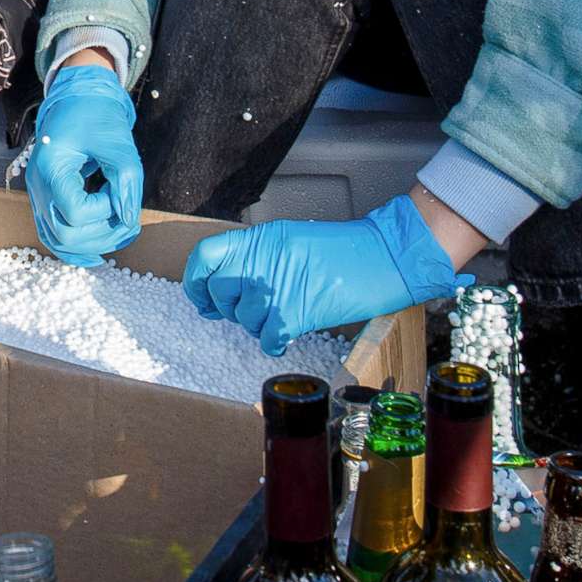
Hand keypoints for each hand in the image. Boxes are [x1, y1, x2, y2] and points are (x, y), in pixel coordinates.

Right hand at [26, 60, 143, 265]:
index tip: (117, 189)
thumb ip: (126, 179)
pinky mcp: (46, 200)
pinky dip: (75, 248)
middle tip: (127, 220)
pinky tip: (97, 252)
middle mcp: (37, 186)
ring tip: (120, 232)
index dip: (104, 210)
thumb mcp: (118, 142)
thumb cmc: (96, 115)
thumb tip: (128, 218)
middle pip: (65, 235)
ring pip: (58, 241)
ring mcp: (38, 195)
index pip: (75, 212)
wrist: (78, 99)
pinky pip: (53, 235)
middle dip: (102, 235)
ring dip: (92, 244)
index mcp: (50, 167)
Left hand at [182, 195, 472, 355]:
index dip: (196, 281)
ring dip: (256, 326)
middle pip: (220, 291)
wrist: (385, 257)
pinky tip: (285, 336)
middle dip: (227, 308)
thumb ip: (258, 258)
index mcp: (261, 238)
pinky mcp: (298, 311)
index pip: (206, 256)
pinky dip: (275, 343)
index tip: (202, 298)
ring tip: (276, 319)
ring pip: (244, 318)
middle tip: (246, 312)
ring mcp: (279, 286)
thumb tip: (227, 285)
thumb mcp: (291, 240)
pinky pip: (269, 338)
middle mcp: (264, 259)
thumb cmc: (343, 252)